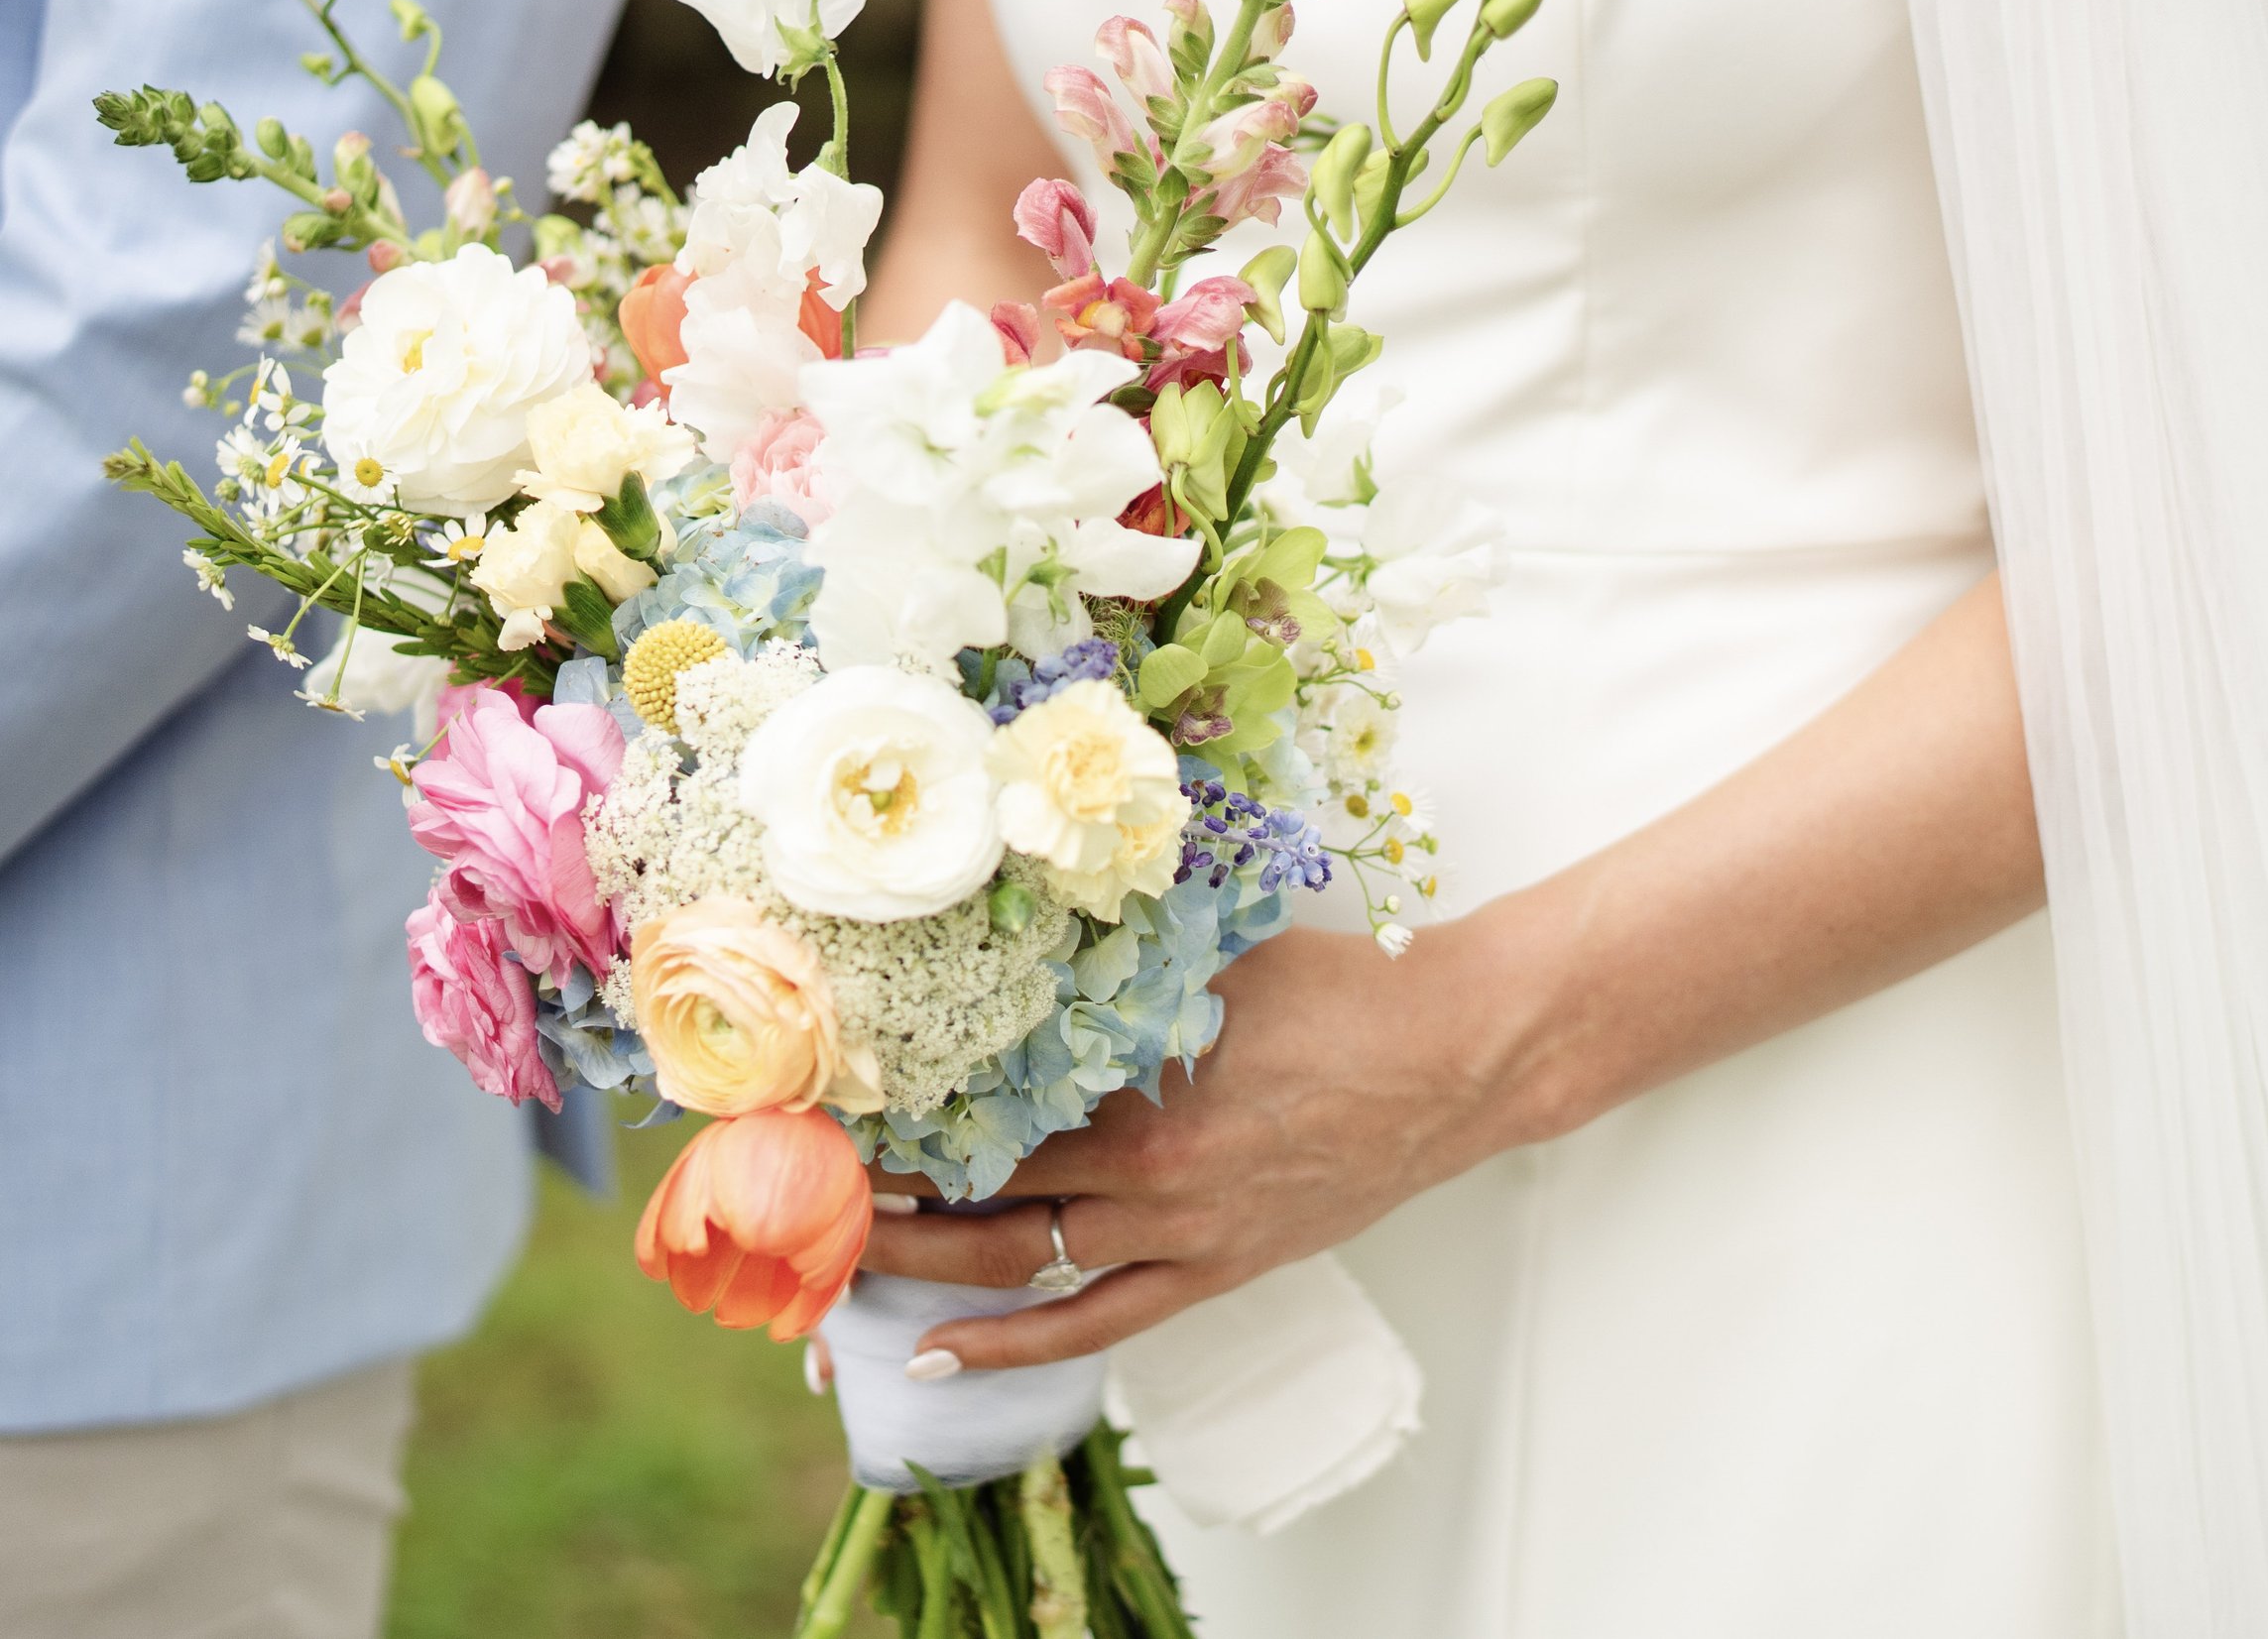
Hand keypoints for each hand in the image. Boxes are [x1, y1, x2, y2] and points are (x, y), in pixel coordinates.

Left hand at [854, 921, 1530, 1371]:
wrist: (1458, 1057)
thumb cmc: (1341, 987)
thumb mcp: (1211, 952)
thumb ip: (1110, 960)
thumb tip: (1005, 927)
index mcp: (1140, 1092)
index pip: (978, 1110)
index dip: (890, 1112)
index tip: (817, 1100)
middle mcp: (1148, 1179)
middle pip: (977, 1196)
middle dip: (879, 1193)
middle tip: (794, 1184)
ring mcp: (1184, 1237)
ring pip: (1017, 1268)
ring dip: (919, 1264)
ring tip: (832, 1262)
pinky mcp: (1218, 1271)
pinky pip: (1097, 1323)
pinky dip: (1012, 1346)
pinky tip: (934, 1354)